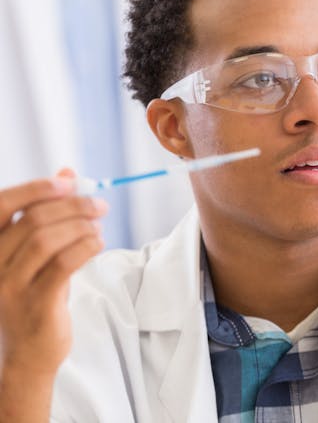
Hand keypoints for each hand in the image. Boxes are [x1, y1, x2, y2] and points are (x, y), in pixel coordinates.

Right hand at [0, 173, 106, 377]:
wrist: (28, 353)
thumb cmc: (35, 295)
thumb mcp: (37, 254)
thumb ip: (47, 214)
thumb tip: (67, 173)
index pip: (1, 205)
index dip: (36, 188)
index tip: (69, 183)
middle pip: (32, 221)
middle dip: (72, 207)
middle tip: (99, 206)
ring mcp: (9, 286)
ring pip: (46, 240)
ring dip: (80, 227)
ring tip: (98, 228)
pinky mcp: (35, 303)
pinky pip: (62, 264)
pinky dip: (85, 247)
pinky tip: (98, 244)